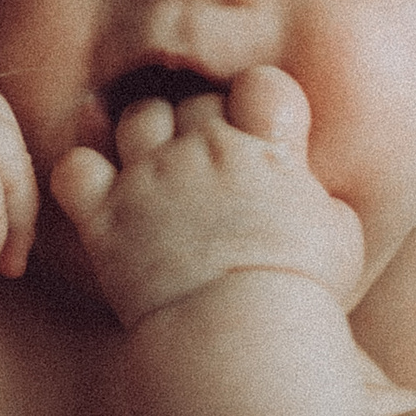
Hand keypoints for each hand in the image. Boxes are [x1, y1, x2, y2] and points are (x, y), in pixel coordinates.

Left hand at [50, 67, 364, 328]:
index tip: (259, 135)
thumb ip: (321, 197)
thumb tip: (312, 190)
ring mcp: (150, 178)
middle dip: (201, 124)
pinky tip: (102, 193)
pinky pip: (76, 167)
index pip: (261, 83)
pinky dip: (84, 173)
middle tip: (208, 168)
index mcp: (266, 150)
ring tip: (158, 170)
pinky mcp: (107, 216)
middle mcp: (204, 150)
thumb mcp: (339, 236)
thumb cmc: (298, 291)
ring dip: (146, 134)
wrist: (237, 333)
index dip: (257, 103)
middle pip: (194, 99)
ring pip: (137, 116)